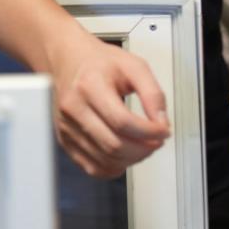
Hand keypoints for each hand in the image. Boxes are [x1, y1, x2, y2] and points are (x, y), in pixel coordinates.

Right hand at [44, 21, 170, 178]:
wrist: (69, 60)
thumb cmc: (99, 62)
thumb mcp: (134, 66)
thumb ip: (152, 93)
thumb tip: (161, 122)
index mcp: (90, 85)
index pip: (122, 121)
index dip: (148, 132)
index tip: (163, 131)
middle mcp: (74, 108)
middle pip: (113, 144)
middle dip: (143, 149)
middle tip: (157, 141)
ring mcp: (67, 127)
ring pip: (104, 159)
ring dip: (131, 159)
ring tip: (144, 147)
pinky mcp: (65, 140)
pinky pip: (91, 166)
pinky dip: (113, 167)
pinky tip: (125, 157)